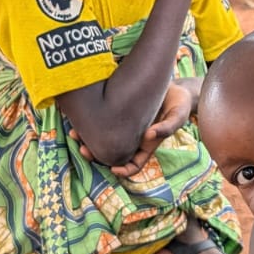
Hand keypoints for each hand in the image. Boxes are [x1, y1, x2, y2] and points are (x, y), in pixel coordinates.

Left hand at [76, 82, 192, 176]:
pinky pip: (102, 120)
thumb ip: (167, 127)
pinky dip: (90, 121)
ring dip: (87, 138)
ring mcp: (123, 124)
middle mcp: (132, 137)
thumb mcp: (178, 115)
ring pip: (102, 138)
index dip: (124, 170)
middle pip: (112, 153)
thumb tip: (149, 137)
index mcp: (147, 144)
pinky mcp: (117, 110)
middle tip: (83, 150)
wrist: (171, 83)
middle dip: (96, 155)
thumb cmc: (179, 102)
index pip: (134, 165)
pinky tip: (80, 117)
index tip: (113, 169)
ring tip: (74, 133)